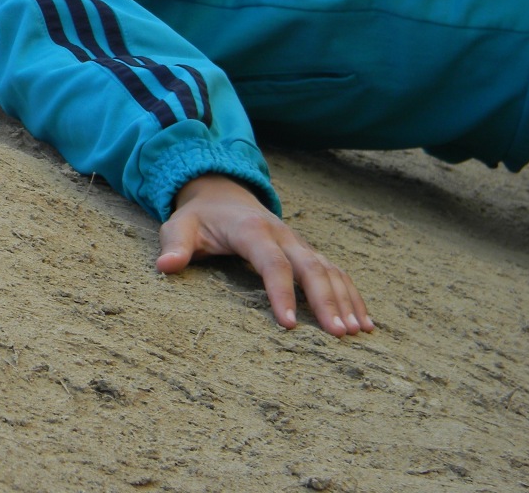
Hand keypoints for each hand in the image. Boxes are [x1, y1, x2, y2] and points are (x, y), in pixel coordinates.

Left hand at [155, 174, 372, 336]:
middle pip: (311, 267)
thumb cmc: (198, 218)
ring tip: (357, 333)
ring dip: (345, 299)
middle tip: (339, 335)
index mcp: (252, 230)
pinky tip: (364, 320)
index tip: (290, 325)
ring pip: (329, 269)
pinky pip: (335, 271)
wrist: (221, 193)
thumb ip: (174, 245)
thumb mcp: (179, 227)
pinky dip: (352, 294)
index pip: (271, 263)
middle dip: (327, 300)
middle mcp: (282, 234)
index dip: (281, 293)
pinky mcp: (306, 251)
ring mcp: (298, 243)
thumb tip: (165, 267)